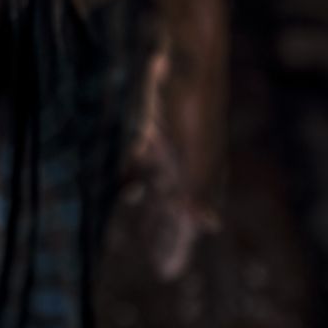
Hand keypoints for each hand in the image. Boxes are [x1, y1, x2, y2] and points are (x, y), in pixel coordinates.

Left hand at [128, 47, 223, 278]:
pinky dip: (131, 173)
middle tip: (157, 262)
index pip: (191, 218)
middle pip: (175, 206)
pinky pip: (142, 159)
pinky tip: (119, 185)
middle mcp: (191, 163)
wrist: (189, 55)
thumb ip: (198, 186)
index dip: (180, 244)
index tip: (168, 272)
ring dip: (149, 205)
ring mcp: (174, 145)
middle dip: (165, 232)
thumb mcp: (195, 147)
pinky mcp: (156, 127)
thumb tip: (208, 226)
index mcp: (203, 172)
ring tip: (134, 222)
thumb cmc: (194, 102)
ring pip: (159, 185)